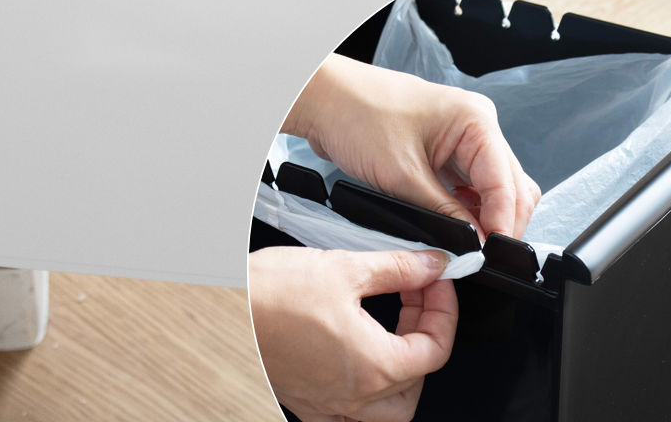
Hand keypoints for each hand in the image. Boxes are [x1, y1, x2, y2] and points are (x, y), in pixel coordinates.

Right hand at [249, 245, 456, 421]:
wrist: (226, 309)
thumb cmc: (272, 294)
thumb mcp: (345, 268)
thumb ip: (397, 268)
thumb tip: (430, 264)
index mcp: (374, 365)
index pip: (436, 348)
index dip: (444, 308)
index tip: (437, 279)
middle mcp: (355, 396)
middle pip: (418, 379)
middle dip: (427, 332)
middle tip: (418, 294)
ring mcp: (331, 405)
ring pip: (390, 409)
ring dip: (405, 369)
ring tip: (397, 328)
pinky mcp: (310, 403)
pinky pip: (353, 416)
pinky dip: (369, 393)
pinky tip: (362, 359)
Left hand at [284, 55, 539, 239]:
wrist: (324, 98)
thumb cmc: (357, 115)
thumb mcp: (403, 175)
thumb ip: (445, 214)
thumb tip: (473, 246)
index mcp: (475, 120)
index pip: (507, 183)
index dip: (503, 224)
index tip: (491, 258)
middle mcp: (476, 124)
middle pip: (510, 185)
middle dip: (499, 223)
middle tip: (480, 257)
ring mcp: (461, 136)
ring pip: (493, 187)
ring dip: (485, 217)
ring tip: (466, 246)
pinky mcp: (445, 149)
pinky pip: (470, 184)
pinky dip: (468, 207)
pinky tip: (455, 226)